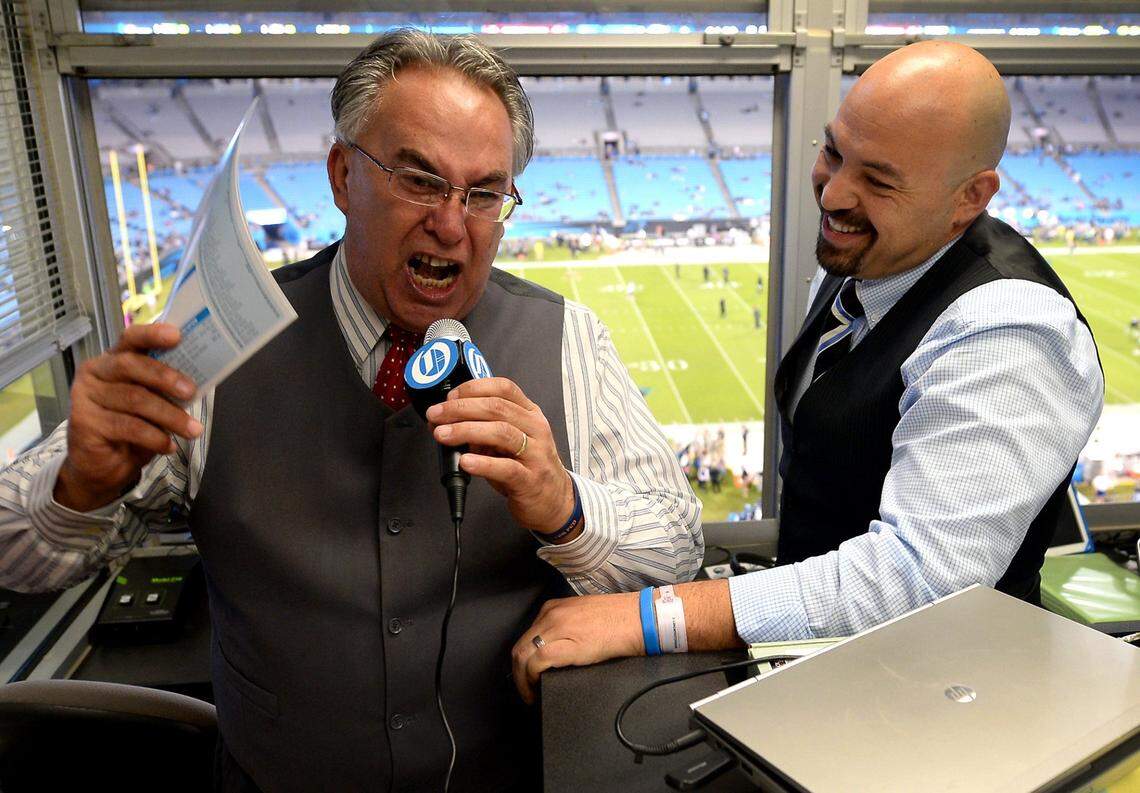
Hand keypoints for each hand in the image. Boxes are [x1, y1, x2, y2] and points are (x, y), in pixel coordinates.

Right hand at [55, 323, 201, 511]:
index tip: (177, 335)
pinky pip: (127, 426)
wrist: (101, 465)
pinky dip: (155, 437)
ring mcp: (85, 397)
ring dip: (170, 416)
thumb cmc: (130, 427)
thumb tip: (197, 381)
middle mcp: (95, 373)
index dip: (152, 334)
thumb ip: (163, 387)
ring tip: (193, 430)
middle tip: (192, 392)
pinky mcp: (84, 422)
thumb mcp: (151, 402)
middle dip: (166, 377)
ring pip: (134, 399)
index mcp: (112, 359)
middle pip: (131, 365)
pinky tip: (169, 446)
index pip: (130, 338)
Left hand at [426, 377, 575, 536]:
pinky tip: (465, 462)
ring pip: (501, 432)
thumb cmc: (528, 468)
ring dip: (466, 430)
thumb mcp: (509, 442)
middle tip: (436, 415)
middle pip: (497, 408)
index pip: (503, 388)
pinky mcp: (530, 480)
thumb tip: (445, 423)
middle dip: (460, 408)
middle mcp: (535, 429)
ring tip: (443, 435)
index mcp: (529, 414)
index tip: (450, 396)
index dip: (473, 388)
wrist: (555, 501)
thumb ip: (483, 429)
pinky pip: (506, 468)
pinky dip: (482, 463)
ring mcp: (535, 454)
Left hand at [511, 592, 643, 703]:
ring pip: (523, 655)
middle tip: (525, 688)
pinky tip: (537, 689)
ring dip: (522, 678)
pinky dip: (531, 679)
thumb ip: (564, 630)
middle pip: (520, 647)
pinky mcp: (567, 644)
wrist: (639, 619)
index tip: (526, 675)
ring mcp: (557, 628)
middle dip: (518, 672)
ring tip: (530, 692)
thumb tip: (553, 652)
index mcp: (554, 609)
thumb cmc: (619, 621)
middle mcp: (551, 615)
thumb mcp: (582, 619)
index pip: (527, 636)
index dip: (522, 660)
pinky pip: (537, 662)